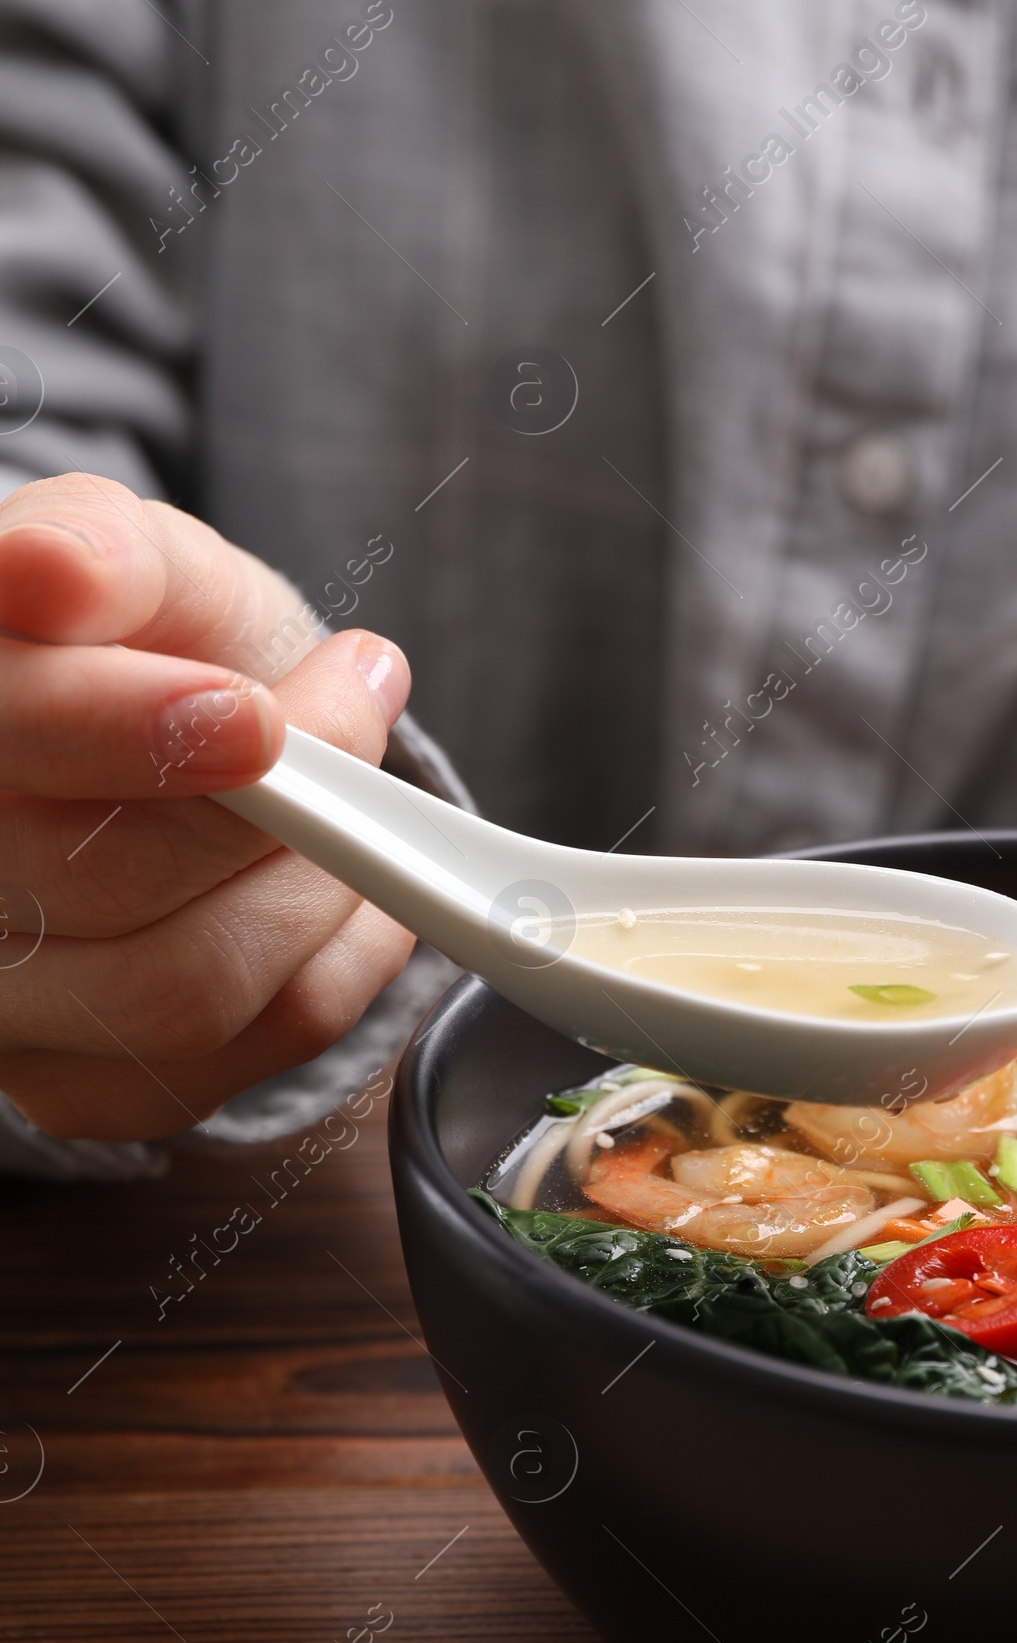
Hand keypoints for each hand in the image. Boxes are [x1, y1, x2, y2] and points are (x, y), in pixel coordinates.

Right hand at [0, 471, 416, 1139]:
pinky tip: (342, 888)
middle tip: (354, 698)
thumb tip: (54, 574)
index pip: (1, 742)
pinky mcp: (79, 1088)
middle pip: (101, 882)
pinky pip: (241, 1053)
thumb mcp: (133, 560)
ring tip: (355, 798)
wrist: (167, 736)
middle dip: (272, 803)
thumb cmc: (142, 643)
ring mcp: (2, 1006)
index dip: (127, 735)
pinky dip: (334, 964)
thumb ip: (101, 553)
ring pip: (182, 992)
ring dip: (315, 889)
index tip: (254, 713)